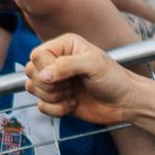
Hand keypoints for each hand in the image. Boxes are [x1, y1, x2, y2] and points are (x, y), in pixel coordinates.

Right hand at [24, 34, 139, 124]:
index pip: (37, 55)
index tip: (66, 76)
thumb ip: (66, 65)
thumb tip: (43, 75)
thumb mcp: (94, 65)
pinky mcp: (56, 99)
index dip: (46, 68)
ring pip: (32, 88)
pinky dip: (55, 109)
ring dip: (52, 97)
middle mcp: (57, 61)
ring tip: (72, 94)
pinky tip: (73, 104)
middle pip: (30, 71)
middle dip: (49, 84)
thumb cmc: (114, 79)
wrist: (125, 103)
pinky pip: (41, 105)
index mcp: (64, 46)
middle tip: (70, 85)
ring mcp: (56, 81)